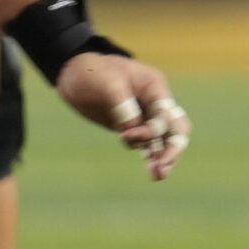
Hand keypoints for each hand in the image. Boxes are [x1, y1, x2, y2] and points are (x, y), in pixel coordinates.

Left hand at [56, 52, 190, 179]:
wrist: (73, 72)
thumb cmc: (92, 72)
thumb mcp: (107, 84)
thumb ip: (123, 108)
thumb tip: (132, 131)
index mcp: (154, 88)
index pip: (165, 114)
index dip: (152, 129)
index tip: (125, 135)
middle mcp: (154, 103)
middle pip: (175, 129)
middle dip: (172, 148)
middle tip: (163, 166)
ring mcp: (143, 116)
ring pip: (163, 140)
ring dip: (163, 157)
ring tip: (158, 176)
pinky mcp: (131, 127)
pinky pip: (147, 144)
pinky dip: (151, 156)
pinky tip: (153, 171)